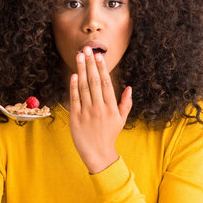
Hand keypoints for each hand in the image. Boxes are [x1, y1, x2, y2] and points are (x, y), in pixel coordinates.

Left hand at [69, 47, 131, 173]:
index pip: (106, 83)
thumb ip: (126, 103)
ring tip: (79, 56)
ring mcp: (87, 113)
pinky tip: (74, 75)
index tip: (99, 55)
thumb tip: (129, 88)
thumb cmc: (109, 135)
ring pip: (84, 87)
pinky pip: (74, 99)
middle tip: (87, 49)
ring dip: (81, 70)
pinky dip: (73, 87)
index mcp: (111, 107)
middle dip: (90, 64)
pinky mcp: (75, 118)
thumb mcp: (121, 120)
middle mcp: (99, 108)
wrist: (98, 154)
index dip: (102, 68)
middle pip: (94, 82)